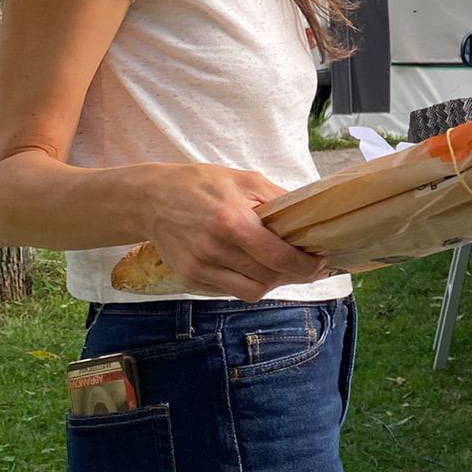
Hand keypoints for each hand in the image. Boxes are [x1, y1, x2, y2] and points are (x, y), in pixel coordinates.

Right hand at [144, 164, 331, 301]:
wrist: (150, 199)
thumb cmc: (200, 185)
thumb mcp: (244, 180)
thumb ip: (278, 200)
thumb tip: (309, 217)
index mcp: (231, 222)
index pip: (278, 257)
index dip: (305, 266)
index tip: (321, 264)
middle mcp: (214, 250)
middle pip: (268, 278)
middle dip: (294, 274)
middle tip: (308, 265)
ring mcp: (200, 268)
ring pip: (251, 291)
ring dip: (272, 282)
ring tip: (280, 267)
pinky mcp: (190, 278)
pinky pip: (230, 291)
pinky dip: (247, 283)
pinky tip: (252, 267)